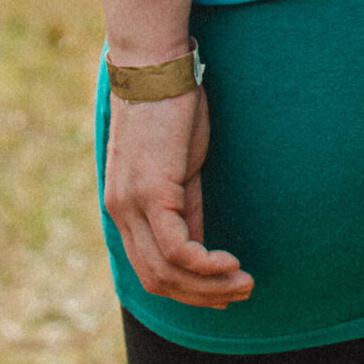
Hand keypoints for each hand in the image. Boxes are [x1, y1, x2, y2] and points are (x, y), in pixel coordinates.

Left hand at [102, 86, 253, 307]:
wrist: (156, 68)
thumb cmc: (170, 110)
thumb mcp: (178, 168)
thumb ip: (184, 208)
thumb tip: (200, 249)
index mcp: (123, 206)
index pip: (148, 269)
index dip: (187, 290)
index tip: (222, 294)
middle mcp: (120, 211)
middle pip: (156, 280)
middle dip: (201, 296)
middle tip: (240, 292)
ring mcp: (131, 204)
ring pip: (166, 272)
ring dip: (209, 286)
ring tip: (244, 282)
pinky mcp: (150, 192)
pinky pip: (177, 249)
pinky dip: (205, 265)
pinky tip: (229, 262)